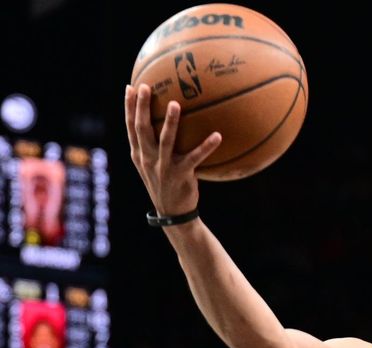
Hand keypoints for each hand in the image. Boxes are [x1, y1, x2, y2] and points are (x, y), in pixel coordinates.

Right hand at [124, 84, 221, 216]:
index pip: (130, 127)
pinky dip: (207, 146)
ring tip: (175, 104)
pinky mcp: (181, 175)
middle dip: (142, 107)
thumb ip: (153, 145)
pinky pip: (195, 157)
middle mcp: (148, 159)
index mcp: (139, 154)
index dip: (129, 107)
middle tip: (146, 87)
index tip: (130, 87)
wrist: (173, 213)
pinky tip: (218, 135)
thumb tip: (162, 121)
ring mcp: (164, 167)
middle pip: (142, 129)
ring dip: (170, 122)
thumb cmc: (165, 183)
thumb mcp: (153, 165)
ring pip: (165, 141)